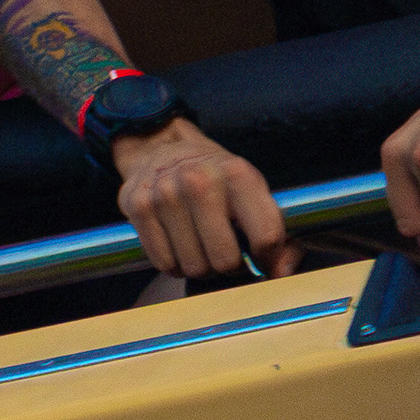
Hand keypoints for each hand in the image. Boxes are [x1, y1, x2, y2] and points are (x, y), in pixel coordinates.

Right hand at [111, 120, 294, 281]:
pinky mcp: (138, 207)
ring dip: (200, 265)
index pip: (266, 237)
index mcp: (238, 174)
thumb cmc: (216, 179)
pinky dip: (174, 263)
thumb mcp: (252, 192)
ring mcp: (165, 194)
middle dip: (230, 265)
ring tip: (200, 246)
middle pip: (226, 261)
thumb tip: (281, 272)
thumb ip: (277, 234)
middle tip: (227, 253)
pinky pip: (164, 263)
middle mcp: (199, 181)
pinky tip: (178, 244)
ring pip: (194, 267)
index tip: (261, 258)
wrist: (161, 148)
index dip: (268, 258)